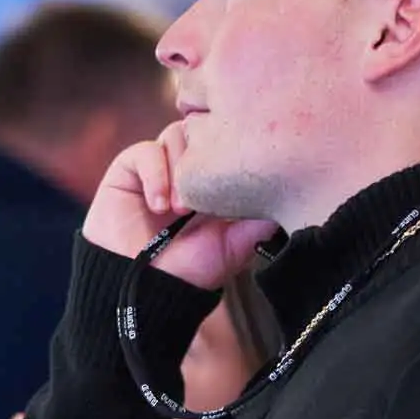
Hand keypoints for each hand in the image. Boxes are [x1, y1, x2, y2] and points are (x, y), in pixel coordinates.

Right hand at [85, 124, 277, 288]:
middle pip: (203, 129)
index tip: (236, 179)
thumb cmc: (188, 271)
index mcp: (212, 180)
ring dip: (180, 169)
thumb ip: (259, 221)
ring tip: (180, 210)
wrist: (144, 289)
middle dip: (206, 158)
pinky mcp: (129, 170)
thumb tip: (291, 197)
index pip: (227, 141)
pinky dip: (155, 174)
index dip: (233, 150)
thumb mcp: (235, 245)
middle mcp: (186, 168)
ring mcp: (158, 167)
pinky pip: (146, 151)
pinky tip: (159, 206)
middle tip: (205, 201)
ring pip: (176, 134)